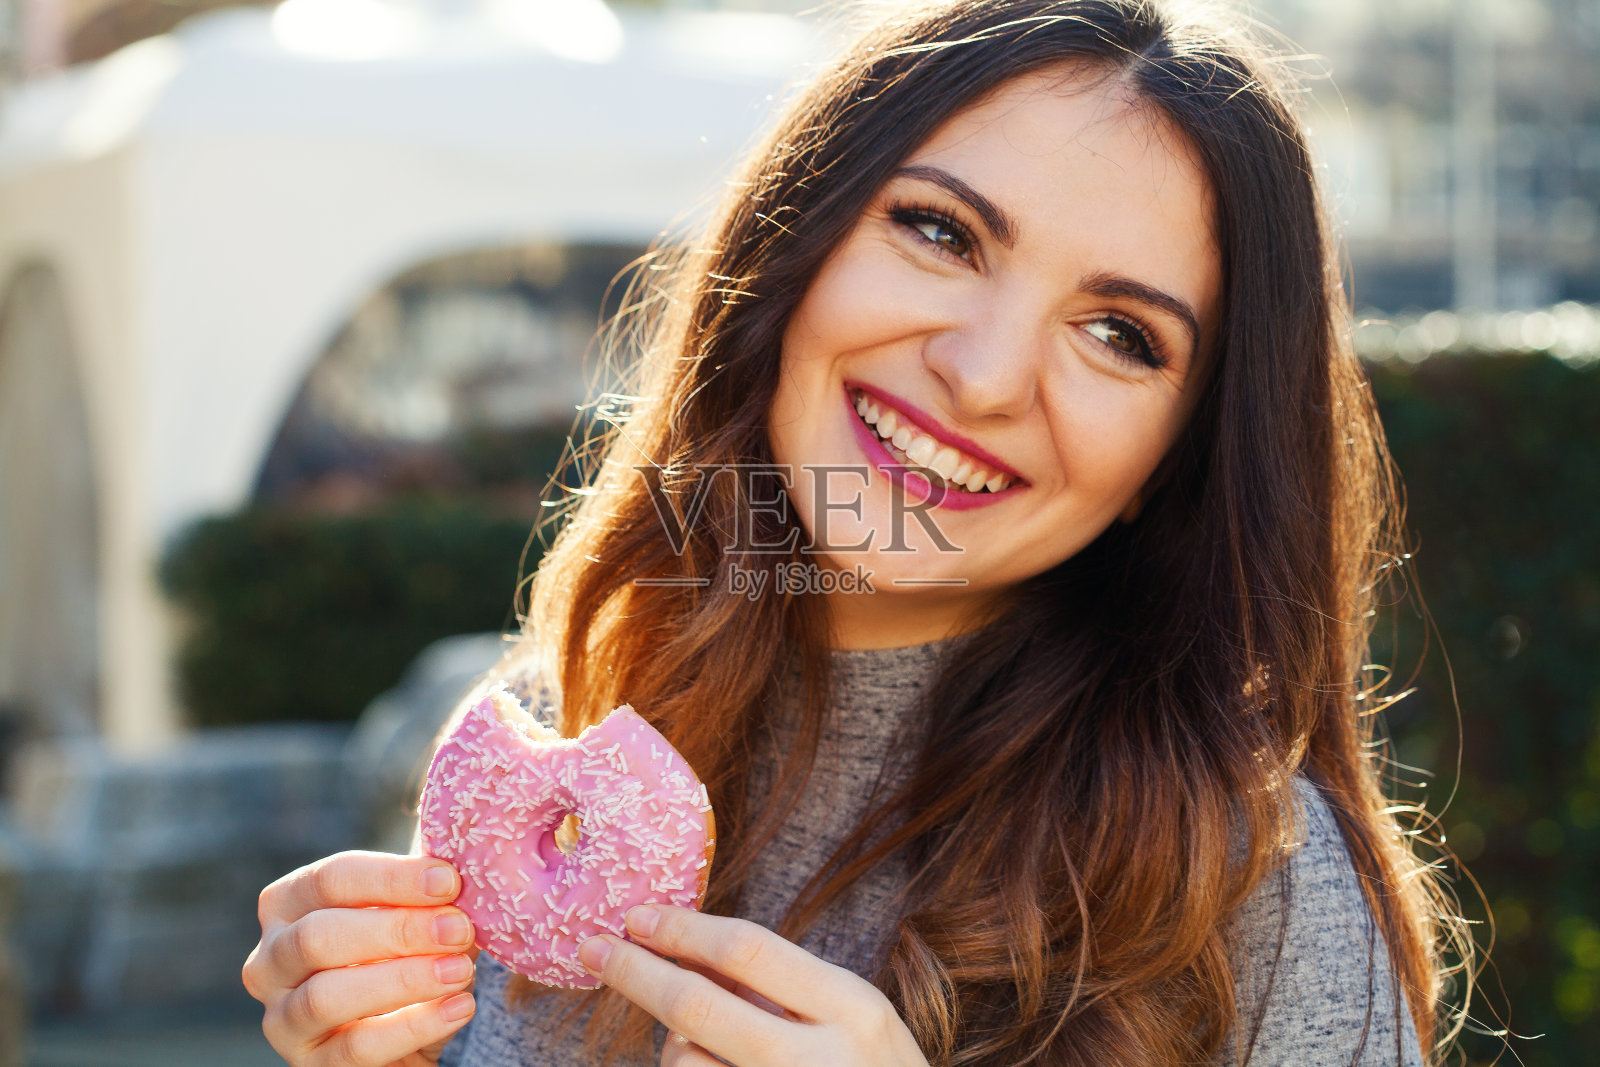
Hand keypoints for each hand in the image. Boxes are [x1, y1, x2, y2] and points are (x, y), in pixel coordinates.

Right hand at [243, 850, 478, 1066]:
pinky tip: (458, 1007)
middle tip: (458, 929)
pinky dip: (414, 1025)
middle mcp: (270, 960)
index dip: (391, 878)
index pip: (330, 879)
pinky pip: (356, 1048)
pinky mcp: (310, 1065)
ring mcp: (283, 1018)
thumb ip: (428, 887)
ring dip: (403, 980)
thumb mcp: (414, 910)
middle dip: (396, 930)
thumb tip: (458, 863)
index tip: (448, 881)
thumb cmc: (407, 949)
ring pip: (326, 997)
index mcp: (288, 904)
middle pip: (318, 936)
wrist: (407, 1027)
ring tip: (460, 970)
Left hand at [577, 905, 930, 1066]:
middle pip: (698, 1005)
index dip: (682, 929)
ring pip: (686, 1062)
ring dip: (675, 1050)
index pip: (748, 950)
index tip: (637, 917)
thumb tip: (689, 952)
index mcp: (854, 1010)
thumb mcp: (858, 1021)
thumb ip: (789, 990)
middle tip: (593, 950)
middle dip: (635, 973)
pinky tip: (710, 1064)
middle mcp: (820, 1061)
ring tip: (710, 1051)